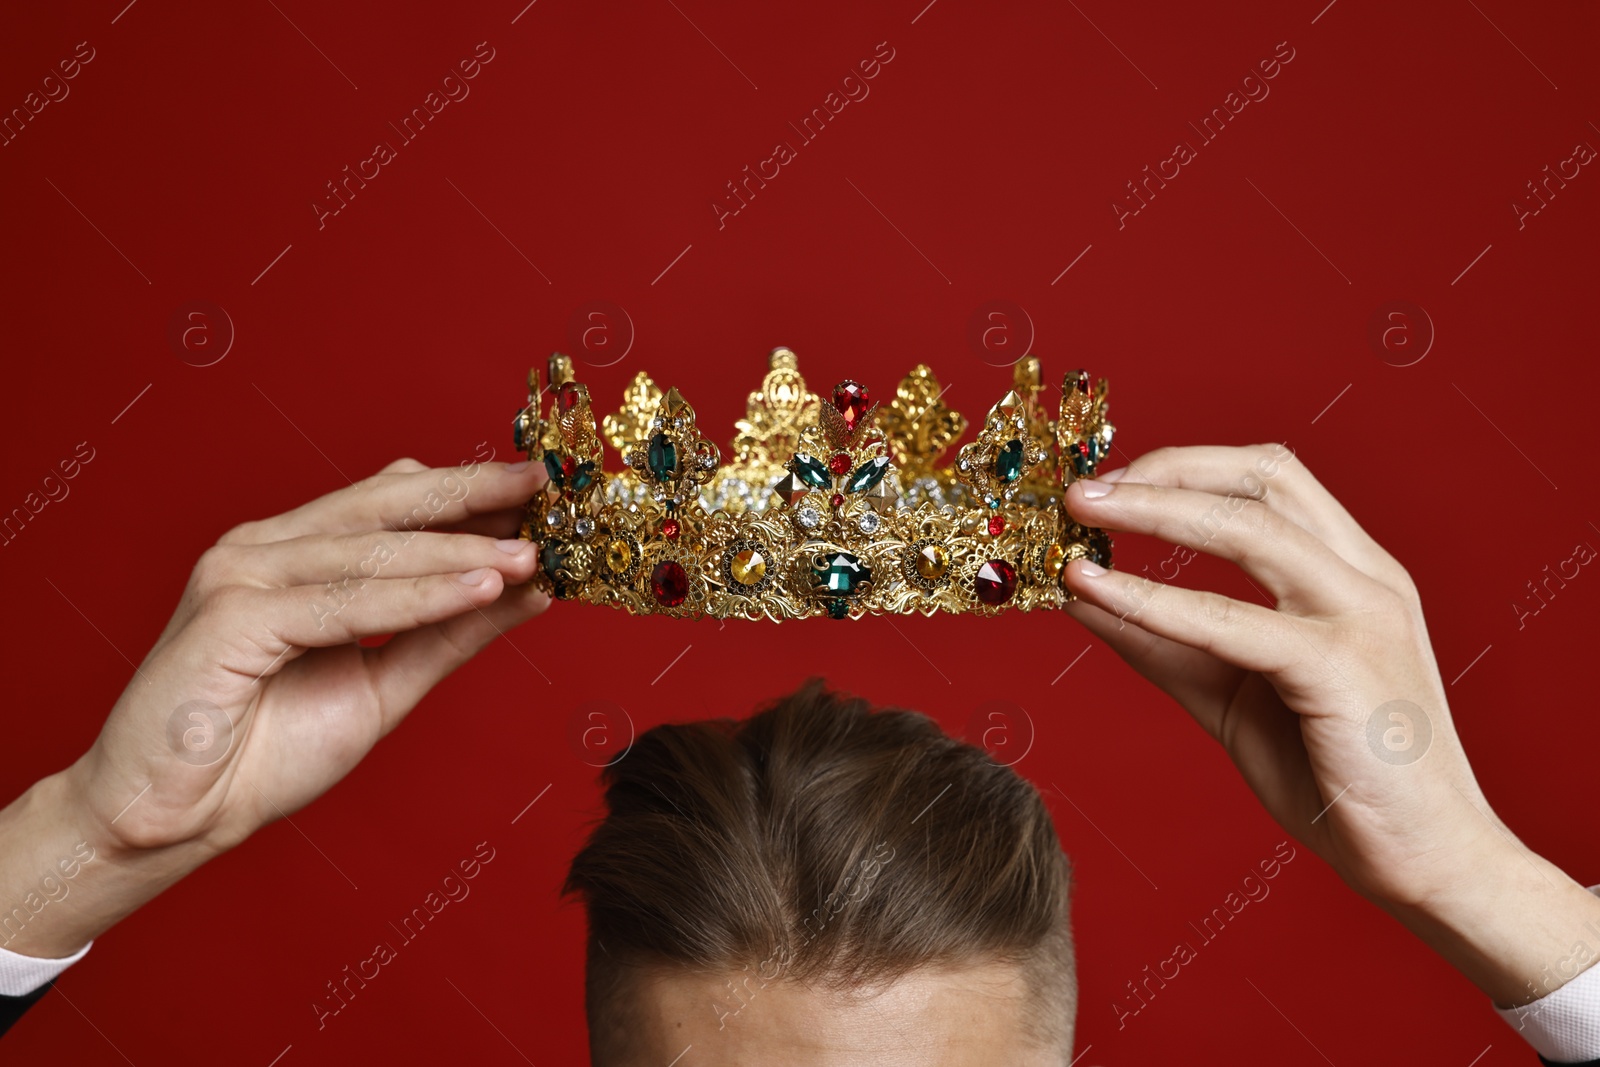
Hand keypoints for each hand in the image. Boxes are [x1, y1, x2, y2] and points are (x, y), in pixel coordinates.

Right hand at [0, 455, 548, 956]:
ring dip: (460, 550)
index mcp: (294, 553)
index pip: (392, 504)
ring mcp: (242, 574)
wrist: (175, 820)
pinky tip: (480, 589)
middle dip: (472, 494)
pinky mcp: (231, 616)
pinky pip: (345, 603)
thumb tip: (529, 588)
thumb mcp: (383, 684)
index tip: (543, 490)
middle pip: (385, 505)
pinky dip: (418, 597)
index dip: (468, 493)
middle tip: (547, 487)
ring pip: (373, 551)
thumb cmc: (264, 750)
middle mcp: (266, 548)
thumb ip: (449, 633)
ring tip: (532, 552)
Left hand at [1060, 444, 1599, 1004]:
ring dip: (1152, 510)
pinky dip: (1154, 598)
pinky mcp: (1341, 668)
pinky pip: (1231, 621)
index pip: (1269, 480)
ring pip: (1247, 529)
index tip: (1113, 483)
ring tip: (1081, 514)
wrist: (1426, 861)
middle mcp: (1366, 578)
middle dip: (1164, 471)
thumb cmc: (1337, 778)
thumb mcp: (1231, 696)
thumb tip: (1081, 598)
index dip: (1185, 467)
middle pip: (1261, 479)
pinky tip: (1096, 591)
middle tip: (1081, 491)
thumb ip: (1163, 644)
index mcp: (1353, 572)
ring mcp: (1361, 616)